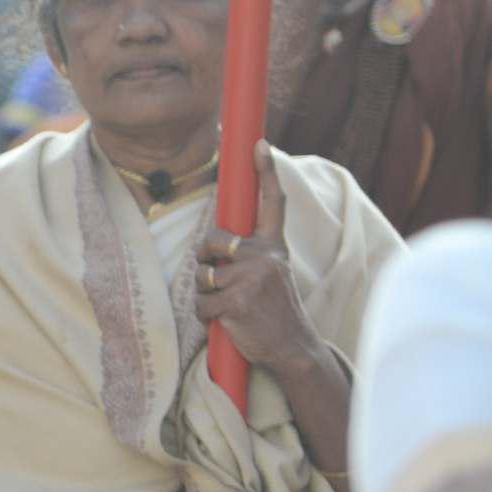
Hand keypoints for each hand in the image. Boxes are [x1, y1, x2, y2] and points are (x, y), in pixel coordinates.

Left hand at [197, 169, 319, 377]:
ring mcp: (251, 278)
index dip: (265, 172)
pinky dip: (206, 317)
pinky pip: (200, 304)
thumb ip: (249, 253)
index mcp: (274, 247)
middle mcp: (266, 257)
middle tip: (223, 281)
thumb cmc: (272, 309)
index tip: (259, 142)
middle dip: (204, 261)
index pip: (272, 203)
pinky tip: (230, 322)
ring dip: (206, 294)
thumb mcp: (271, 273)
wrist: (292, 348)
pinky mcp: (236, 302)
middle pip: (210, 242)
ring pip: (201, 275)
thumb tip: (213, 242)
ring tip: (232, 305)